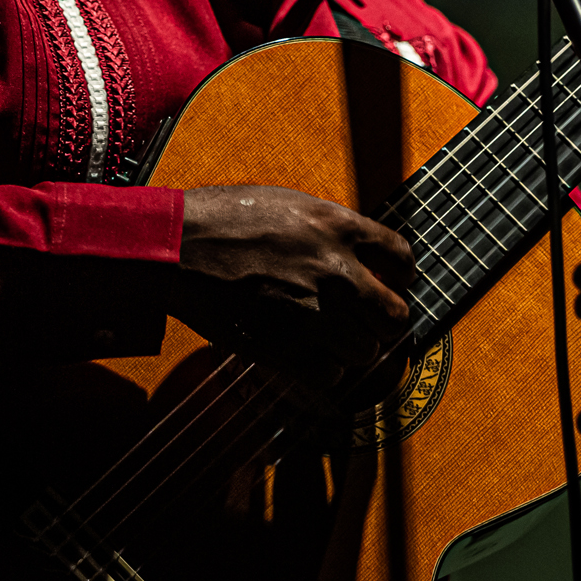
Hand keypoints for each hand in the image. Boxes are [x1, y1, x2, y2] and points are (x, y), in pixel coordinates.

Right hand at [170, 185, 415, 384]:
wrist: (178, 247)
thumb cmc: (226, 219)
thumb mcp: (291, 205)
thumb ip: (333, 229)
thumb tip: (364, 254)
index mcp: (337, 226)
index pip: (402, 256)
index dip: (402, 275)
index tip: (395, 283)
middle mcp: (335, 269)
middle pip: (396, 314)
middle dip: (386, 321)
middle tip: (373, 322)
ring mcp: (311, 311)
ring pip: (367, 351)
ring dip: (354, 349)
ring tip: (335, 340)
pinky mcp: (284, 347)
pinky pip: (331, 375)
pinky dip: (325, 370)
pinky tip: (310, 355)